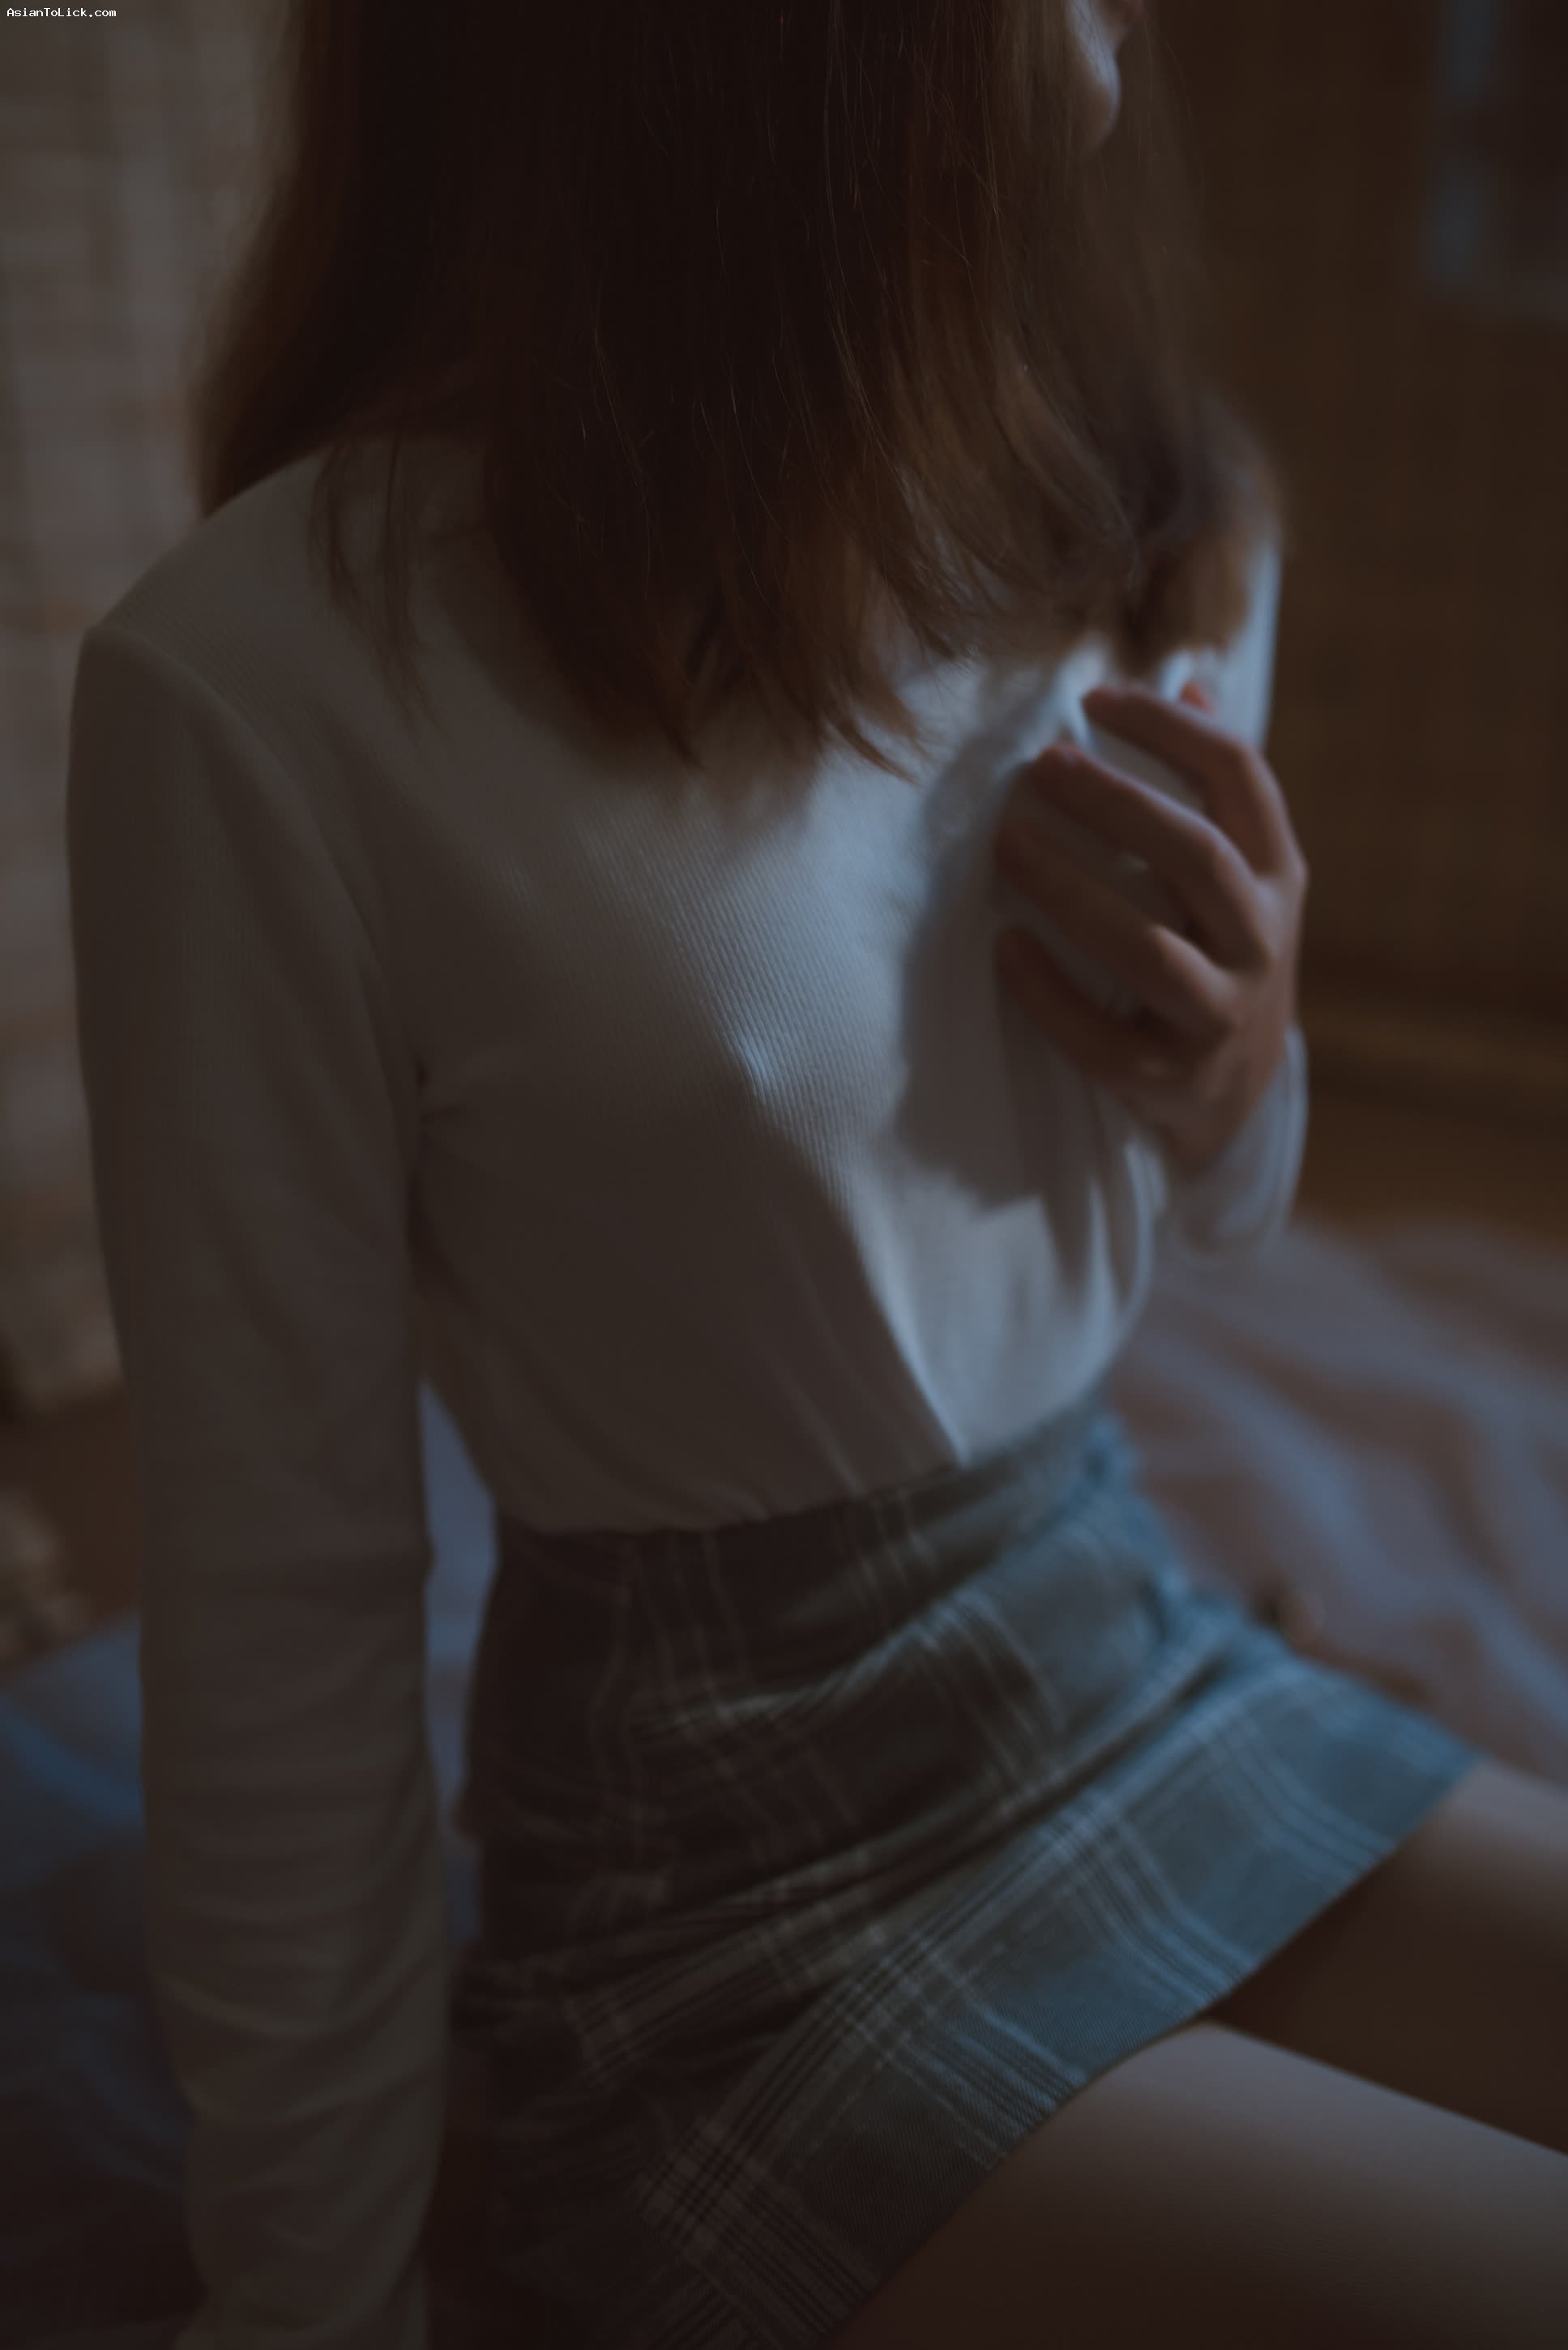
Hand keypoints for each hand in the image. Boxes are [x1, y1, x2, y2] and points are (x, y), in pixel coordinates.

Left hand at [993, 676, 1308, 1178]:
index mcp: (1282, 877)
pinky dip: (1048, 994)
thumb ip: (1217, 791)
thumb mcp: (1244, 877)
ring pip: (1146, 951)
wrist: (1238, 1096)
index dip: (1171, 728)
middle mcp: (1263, 943)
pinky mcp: (1168, 1078)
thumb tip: (1188, 679)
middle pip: (1195, 857)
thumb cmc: (1221, 955)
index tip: (1094, 697)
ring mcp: (1221, 1016)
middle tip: (1040, 765)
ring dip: (1071, 892)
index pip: (1241, 778)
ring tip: (1007, 845)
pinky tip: (1003, 947)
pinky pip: (1101, 1039)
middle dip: (1116, 804)